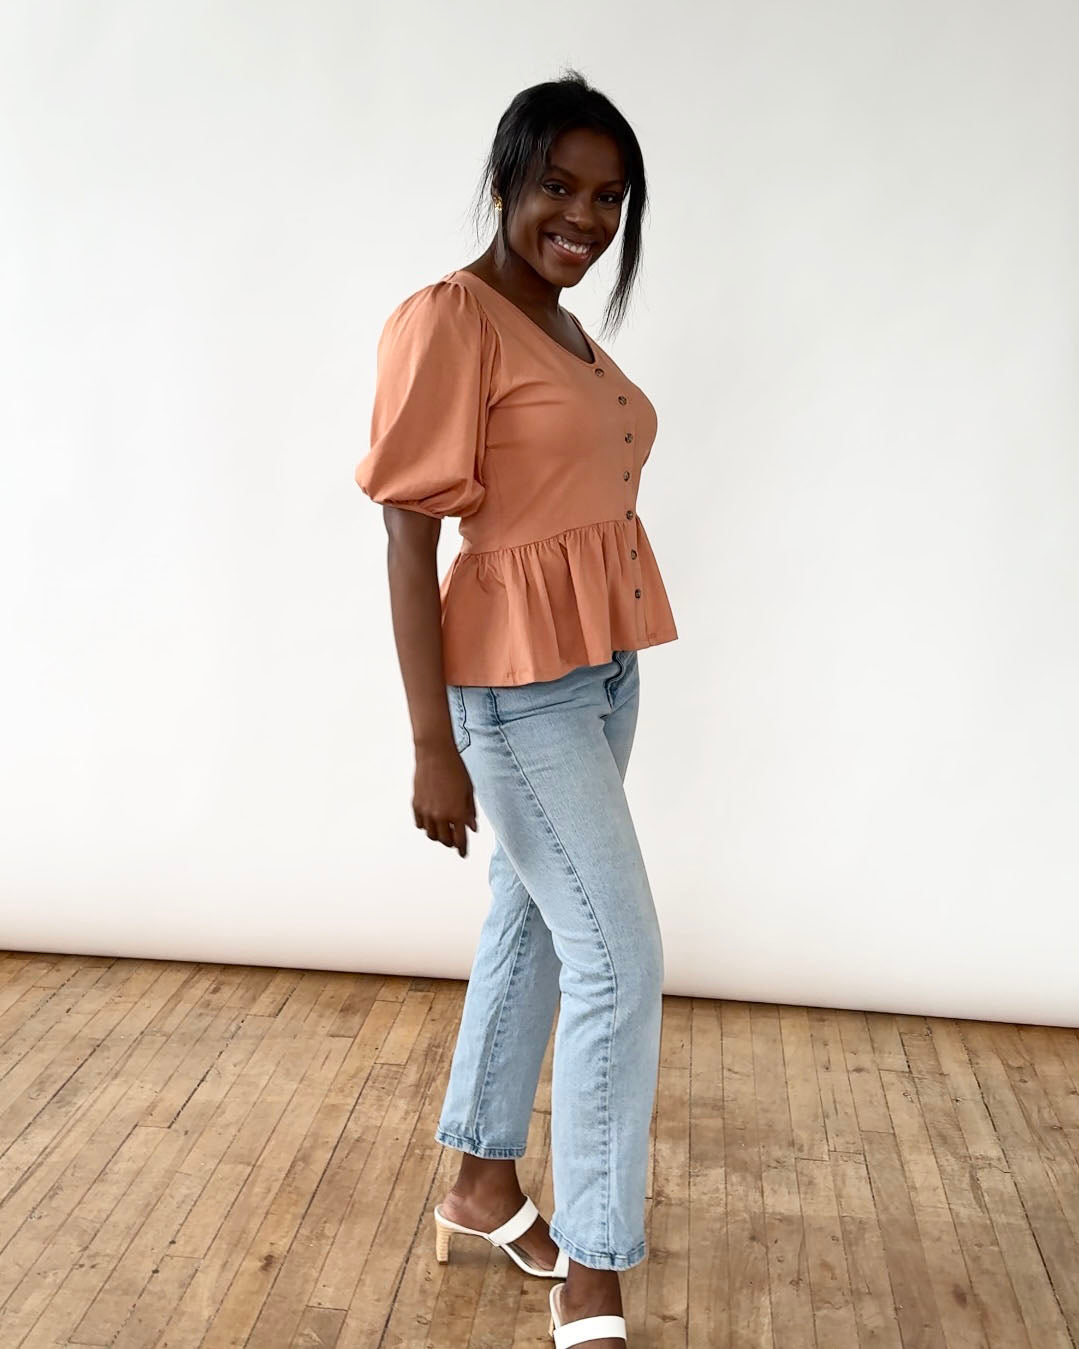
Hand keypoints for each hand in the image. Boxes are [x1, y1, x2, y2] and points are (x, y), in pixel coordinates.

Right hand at [412, 742, 478, 856]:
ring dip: (439, 836)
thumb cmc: (455, 769)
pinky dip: (427, 826)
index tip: (463, 854)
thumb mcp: (469, 791)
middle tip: (455, 840)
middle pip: (445, 840)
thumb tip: (472, 828)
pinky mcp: (416, 805)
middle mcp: (440, 815)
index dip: (462, 850)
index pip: (460, 840)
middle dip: (451, 843)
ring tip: (444, 830)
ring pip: (431, 835)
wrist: (435, 754)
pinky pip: (420, 824)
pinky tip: (432, 821)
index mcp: (457, 813)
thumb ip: (470, 812)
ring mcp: (426, 811)